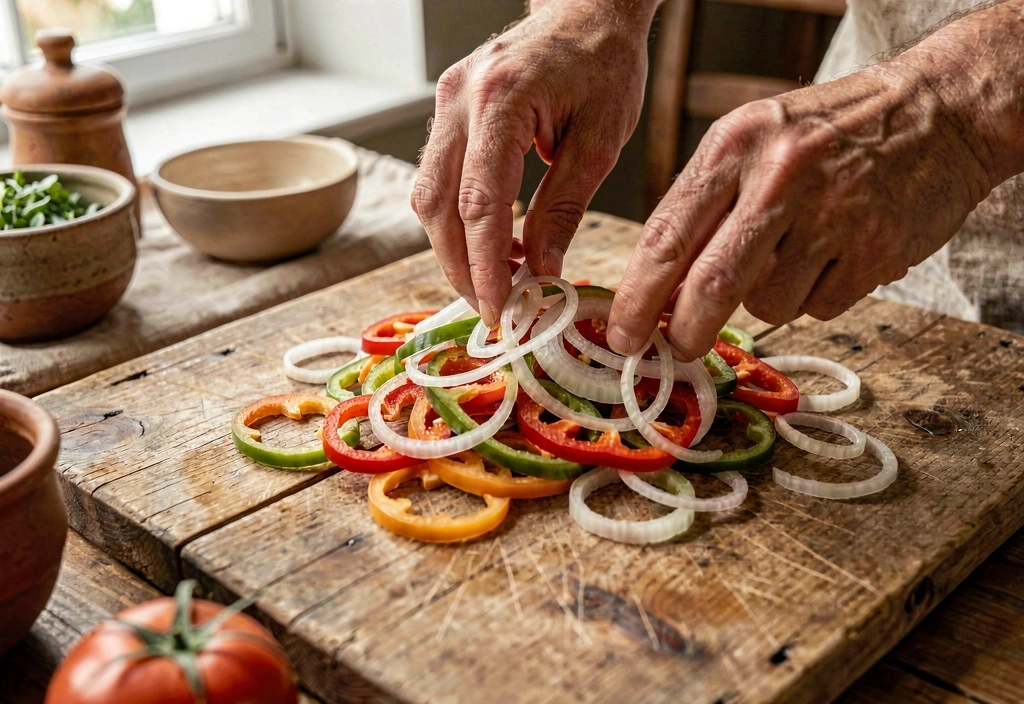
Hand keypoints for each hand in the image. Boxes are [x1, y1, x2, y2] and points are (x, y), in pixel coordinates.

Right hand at [412, 0, 657, 325]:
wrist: (587, 10)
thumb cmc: (604, 65)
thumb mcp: (600, 141)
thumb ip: (564, 208)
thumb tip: (542, 271)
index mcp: (501, 100)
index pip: (480, 203)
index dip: (484, 266)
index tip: (499, 310)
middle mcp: (460, 98)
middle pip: (437, 204)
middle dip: (459, 266)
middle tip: (492, 307)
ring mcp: (446, 101)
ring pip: (427, 194)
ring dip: (453, 247)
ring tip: (495, 280)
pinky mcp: (447, 109)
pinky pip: (438, 176)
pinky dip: (457, 218)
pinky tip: (490, 243)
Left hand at [606, 54, 997, 359]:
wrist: (939, 110)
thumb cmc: (828, 131)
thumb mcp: (753, 139)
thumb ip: (705, 206)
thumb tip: (658, 290)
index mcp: (735, 146)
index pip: (666, 236)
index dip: (636, 298)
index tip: (622, 335)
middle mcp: (780, 177)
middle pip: (710, 285)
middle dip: (685, 331)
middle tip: (678, 348)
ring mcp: (832, 215)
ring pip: (767, 305)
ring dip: (765, 302)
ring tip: (793, 256)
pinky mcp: (875, 251)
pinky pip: (819, 309)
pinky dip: (815, 297)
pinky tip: (833, 256)